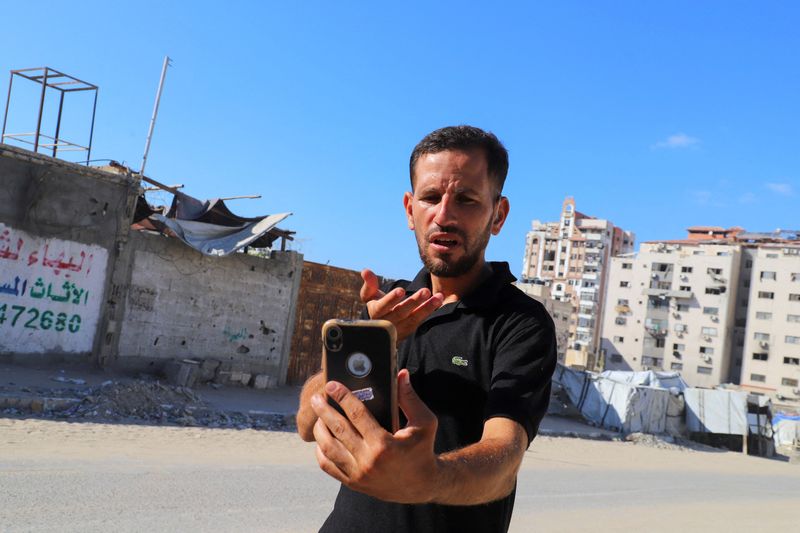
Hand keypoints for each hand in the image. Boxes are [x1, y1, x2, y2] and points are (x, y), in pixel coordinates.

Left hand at [310, 369, 441, 503]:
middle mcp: (368, 461)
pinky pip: (328, 466)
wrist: (421, 485)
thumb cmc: (422, 449)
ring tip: (318, 416)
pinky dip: (321, 451)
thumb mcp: (424, 422)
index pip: (357, 414)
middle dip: (324, 410)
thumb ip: (410, 398)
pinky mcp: (353, 483)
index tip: (332, 385)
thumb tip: (401, 374)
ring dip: (319, 430)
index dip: (343, 397)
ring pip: (328, 448)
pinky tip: (322, 438)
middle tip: (316, 397)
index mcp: (384, 445)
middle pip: (338, 429)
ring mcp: (358, 474)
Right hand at [360, 269, 442, 341]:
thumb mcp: (370, 296)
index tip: (401, 290)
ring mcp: (399, 329)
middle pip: (401, 313)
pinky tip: (439, 301)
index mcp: (376, 312)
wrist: (381, 329)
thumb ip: (370, 284)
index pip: (383, 306)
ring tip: (438, 297)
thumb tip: (366, 271)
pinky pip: (421, 322)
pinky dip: (430, 312)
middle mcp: (388, 323)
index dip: (391, 299)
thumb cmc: (376, 306)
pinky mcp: (410, 330)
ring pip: (414, 319)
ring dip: (427, 308)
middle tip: (425, 291)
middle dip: (414, 302)